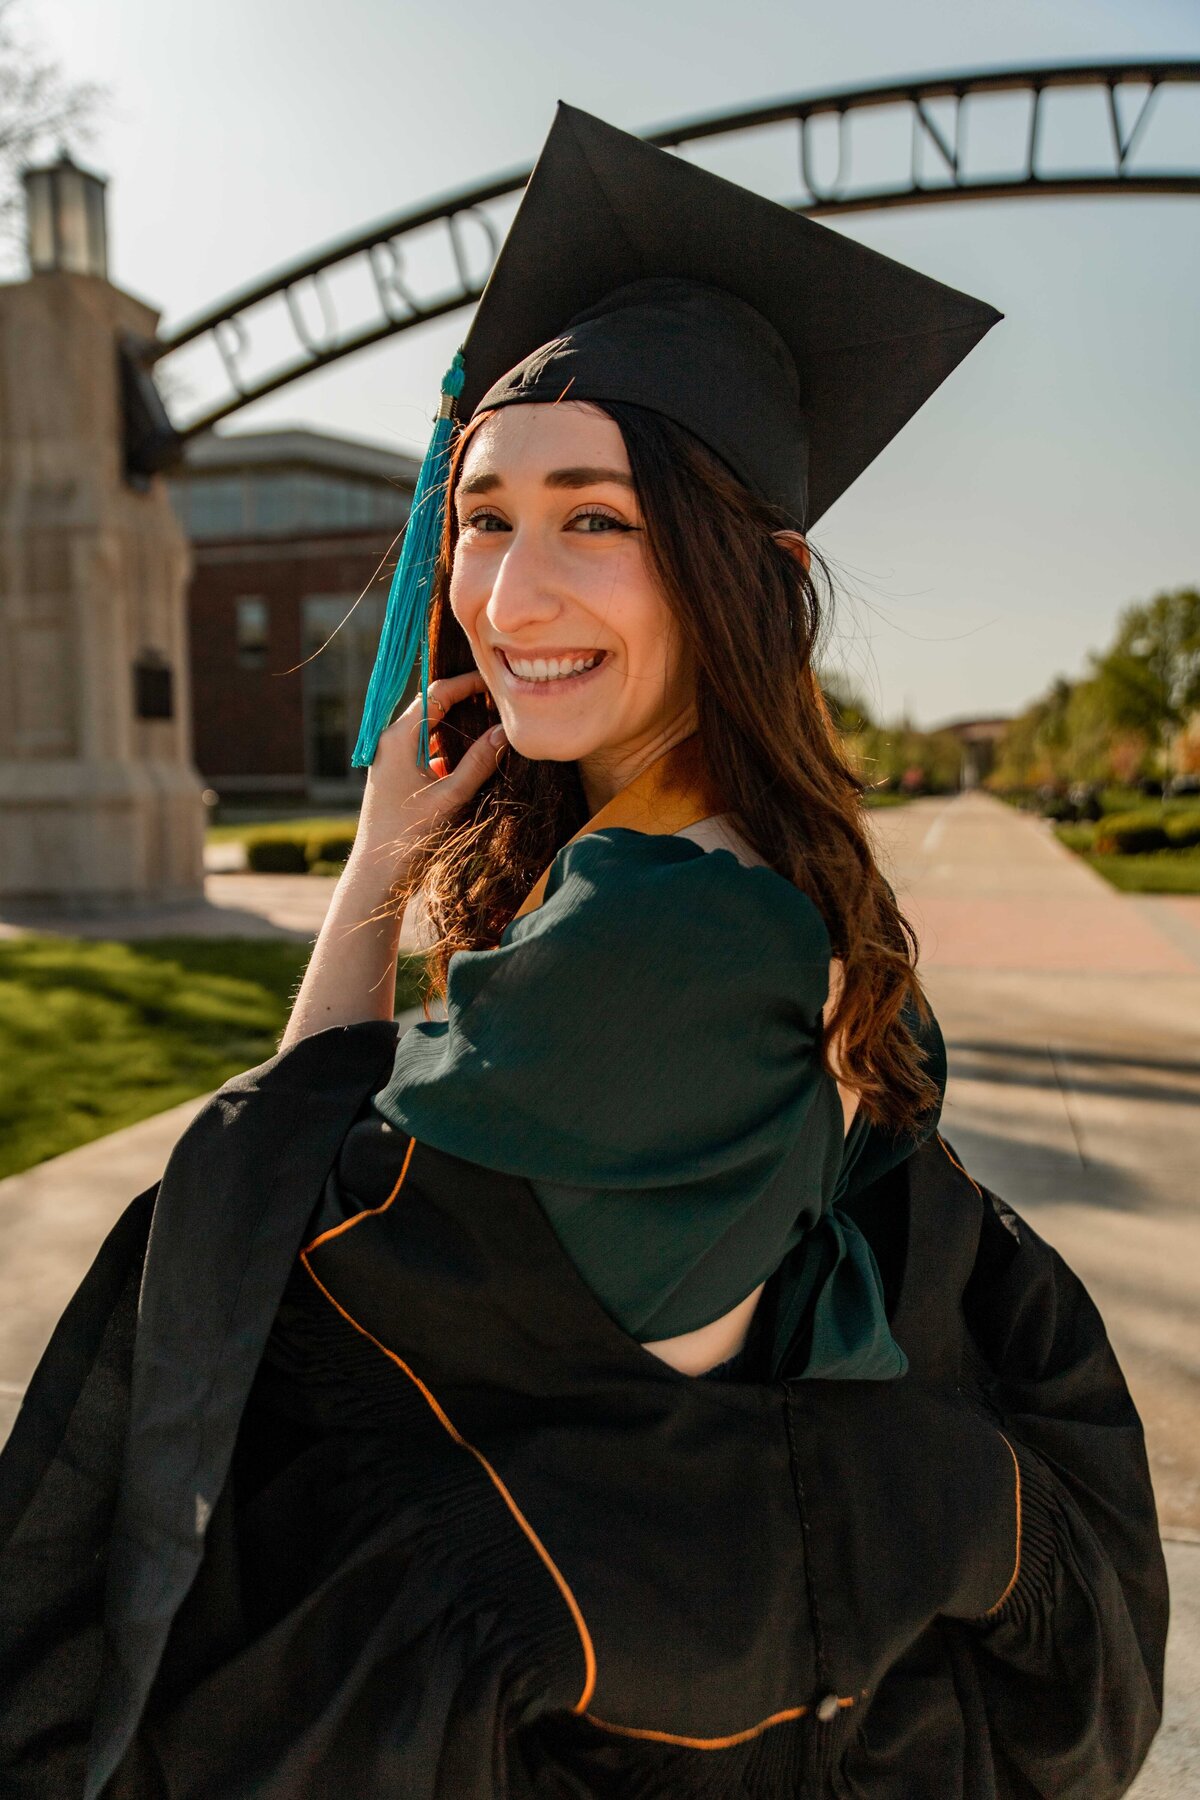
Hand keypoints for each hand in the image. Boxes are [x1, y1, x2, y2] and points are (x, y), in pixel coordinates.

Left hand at [352, 670, 505, 889]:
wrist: (377, 873)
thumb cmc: (409, 835)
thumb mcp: (450, 796)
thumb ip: (478, 762)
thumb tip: (505, 731)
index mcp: (399, 738)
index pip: (436, 693)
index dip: (467, 684)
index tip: (495, 683)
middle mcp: (391, 741)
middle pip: (433, 706)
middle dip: (465, 701)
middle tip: (498, 700)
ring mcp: (392, 758)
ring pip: (430, 729)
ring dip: (458, 726)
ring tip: (491, 724)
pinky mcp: (396, 775)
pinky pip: (426, 750)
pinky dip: (448, 749)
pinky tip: (473, 758)